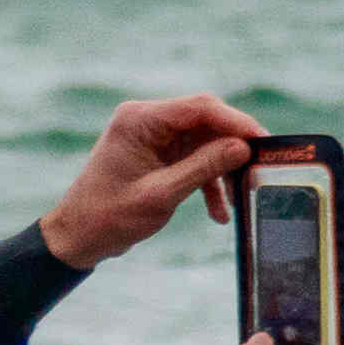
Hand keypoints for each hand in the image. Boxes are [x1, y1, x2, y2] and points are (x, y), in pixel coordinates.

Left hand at [39, 98, 265, 267]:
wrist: (78, 237)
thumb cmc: (110, 216)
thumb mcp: (161, 194)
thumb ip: (203, 168)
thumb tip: (242, 147)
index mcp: (140, 120)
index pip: (199, 107)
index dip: (236, 122)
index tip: (264, 141)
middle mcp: (146, 120)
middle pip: (204, 121)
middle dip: (233, 147)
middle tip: (259, 169)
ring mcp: (151, 136)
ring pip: (203, 141)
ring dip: (222, 169)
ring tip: (240, 196)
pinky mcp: (156, 153)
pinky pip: (192, 158)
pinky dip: (207, 181)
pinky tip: (219, 213)